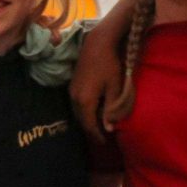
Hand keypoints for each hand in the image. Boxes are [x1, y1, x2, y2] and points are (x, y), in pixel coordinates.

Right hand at [70, 29, 121, 143]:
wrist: (97, 44)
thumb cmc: (109, 65)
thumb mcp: (114, 88)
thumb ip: (111, 109)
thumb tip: (109, 128)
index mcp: (85, 101)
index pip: (89, 125)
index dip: (97, 135)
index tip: (105, 142)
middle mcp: (75, 98)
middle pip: (81, 121)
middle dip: (91, 130)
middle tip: (102, 136)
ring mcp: (71, 91)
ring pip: (78, 113)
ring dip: (87, 121)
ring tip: (99, 125)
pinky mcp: (72, 85)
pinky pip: (76, 105)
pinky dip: (84, 112)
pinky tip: (94, 110)